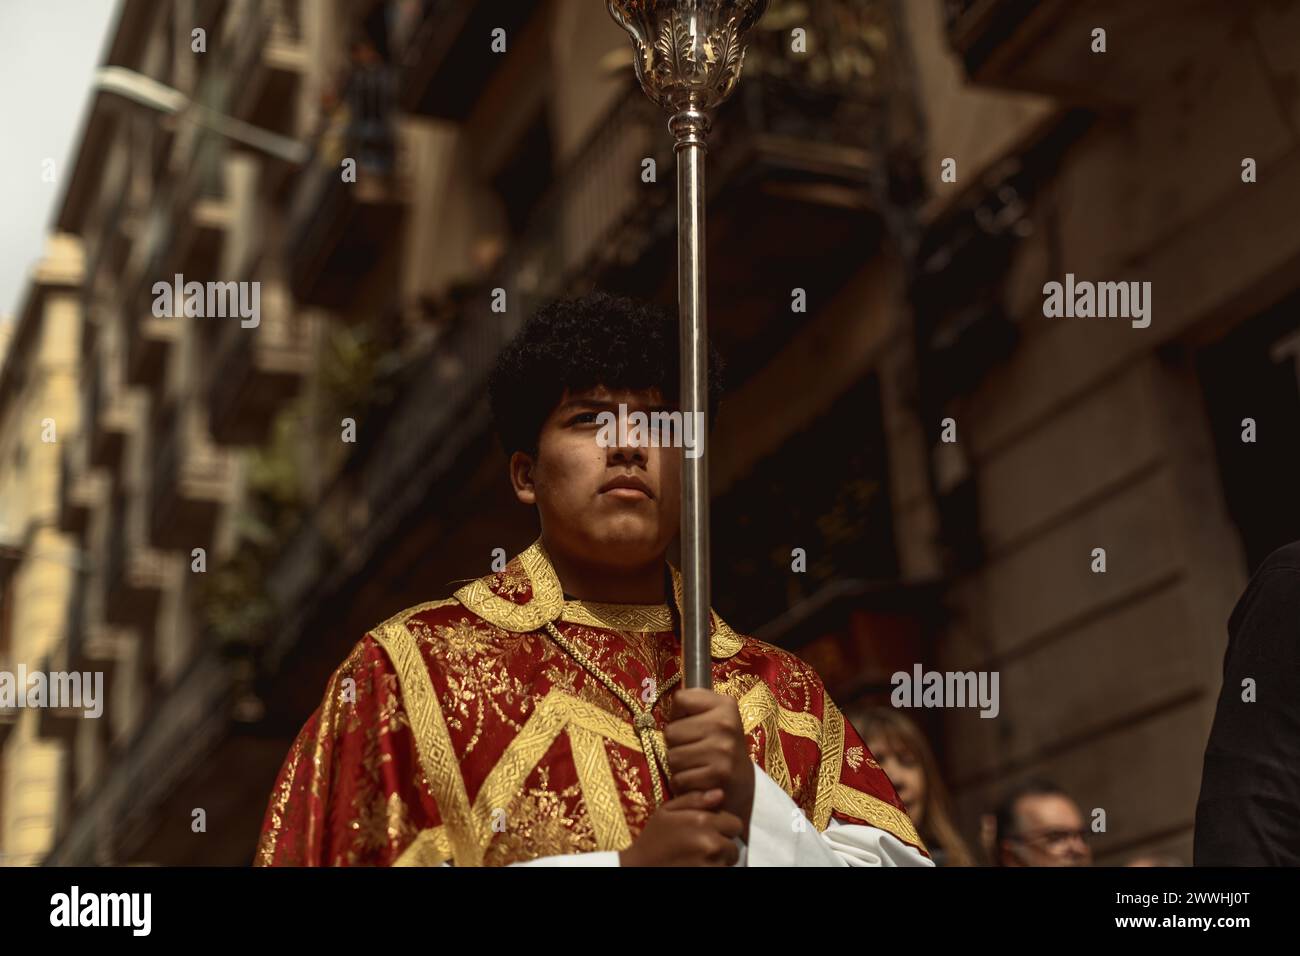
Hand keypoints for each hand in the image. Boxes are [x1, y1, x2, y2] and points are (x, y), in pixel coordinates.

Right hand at [618, 788, 742, 866]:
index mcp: (703, 821)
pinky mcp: (708, 876)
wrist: (640, 867)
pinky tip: (696, 865)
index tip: (710, 829)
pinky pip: (721, 871)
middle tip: (704, 845)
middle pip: (734, 845)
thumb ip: (695, 799)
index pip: (734, 823)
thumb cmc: (653, 839)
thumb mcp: (667, 811)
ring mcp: (710, 864)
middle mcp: (711, 843)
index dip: (723, 826)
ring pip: (729, 861)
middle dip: (723, 844)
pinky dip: (712, 869)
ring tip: (698, 856)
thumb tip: (720, 793)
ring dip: (718, 859)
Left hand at [664, 688, 754, 840]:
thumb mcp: (716, 717)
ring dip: (677, 766)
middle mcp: (725, 723)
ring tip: (694, 766)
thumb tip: (656, 697)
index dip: (678, 715)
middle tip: (693, 751)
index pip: (680, 699)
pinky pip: (679, 778)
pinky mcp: (718, 774)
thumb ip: (692, 705)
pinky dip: (682, 783)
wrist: (744, 784)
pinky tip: (697, 781)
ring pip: (672, 756)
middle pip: (671, 731)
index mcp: (725, 704)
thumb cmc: (721, 746)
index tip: (692, 725)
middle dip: (676, 744)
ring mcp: (723, 749)